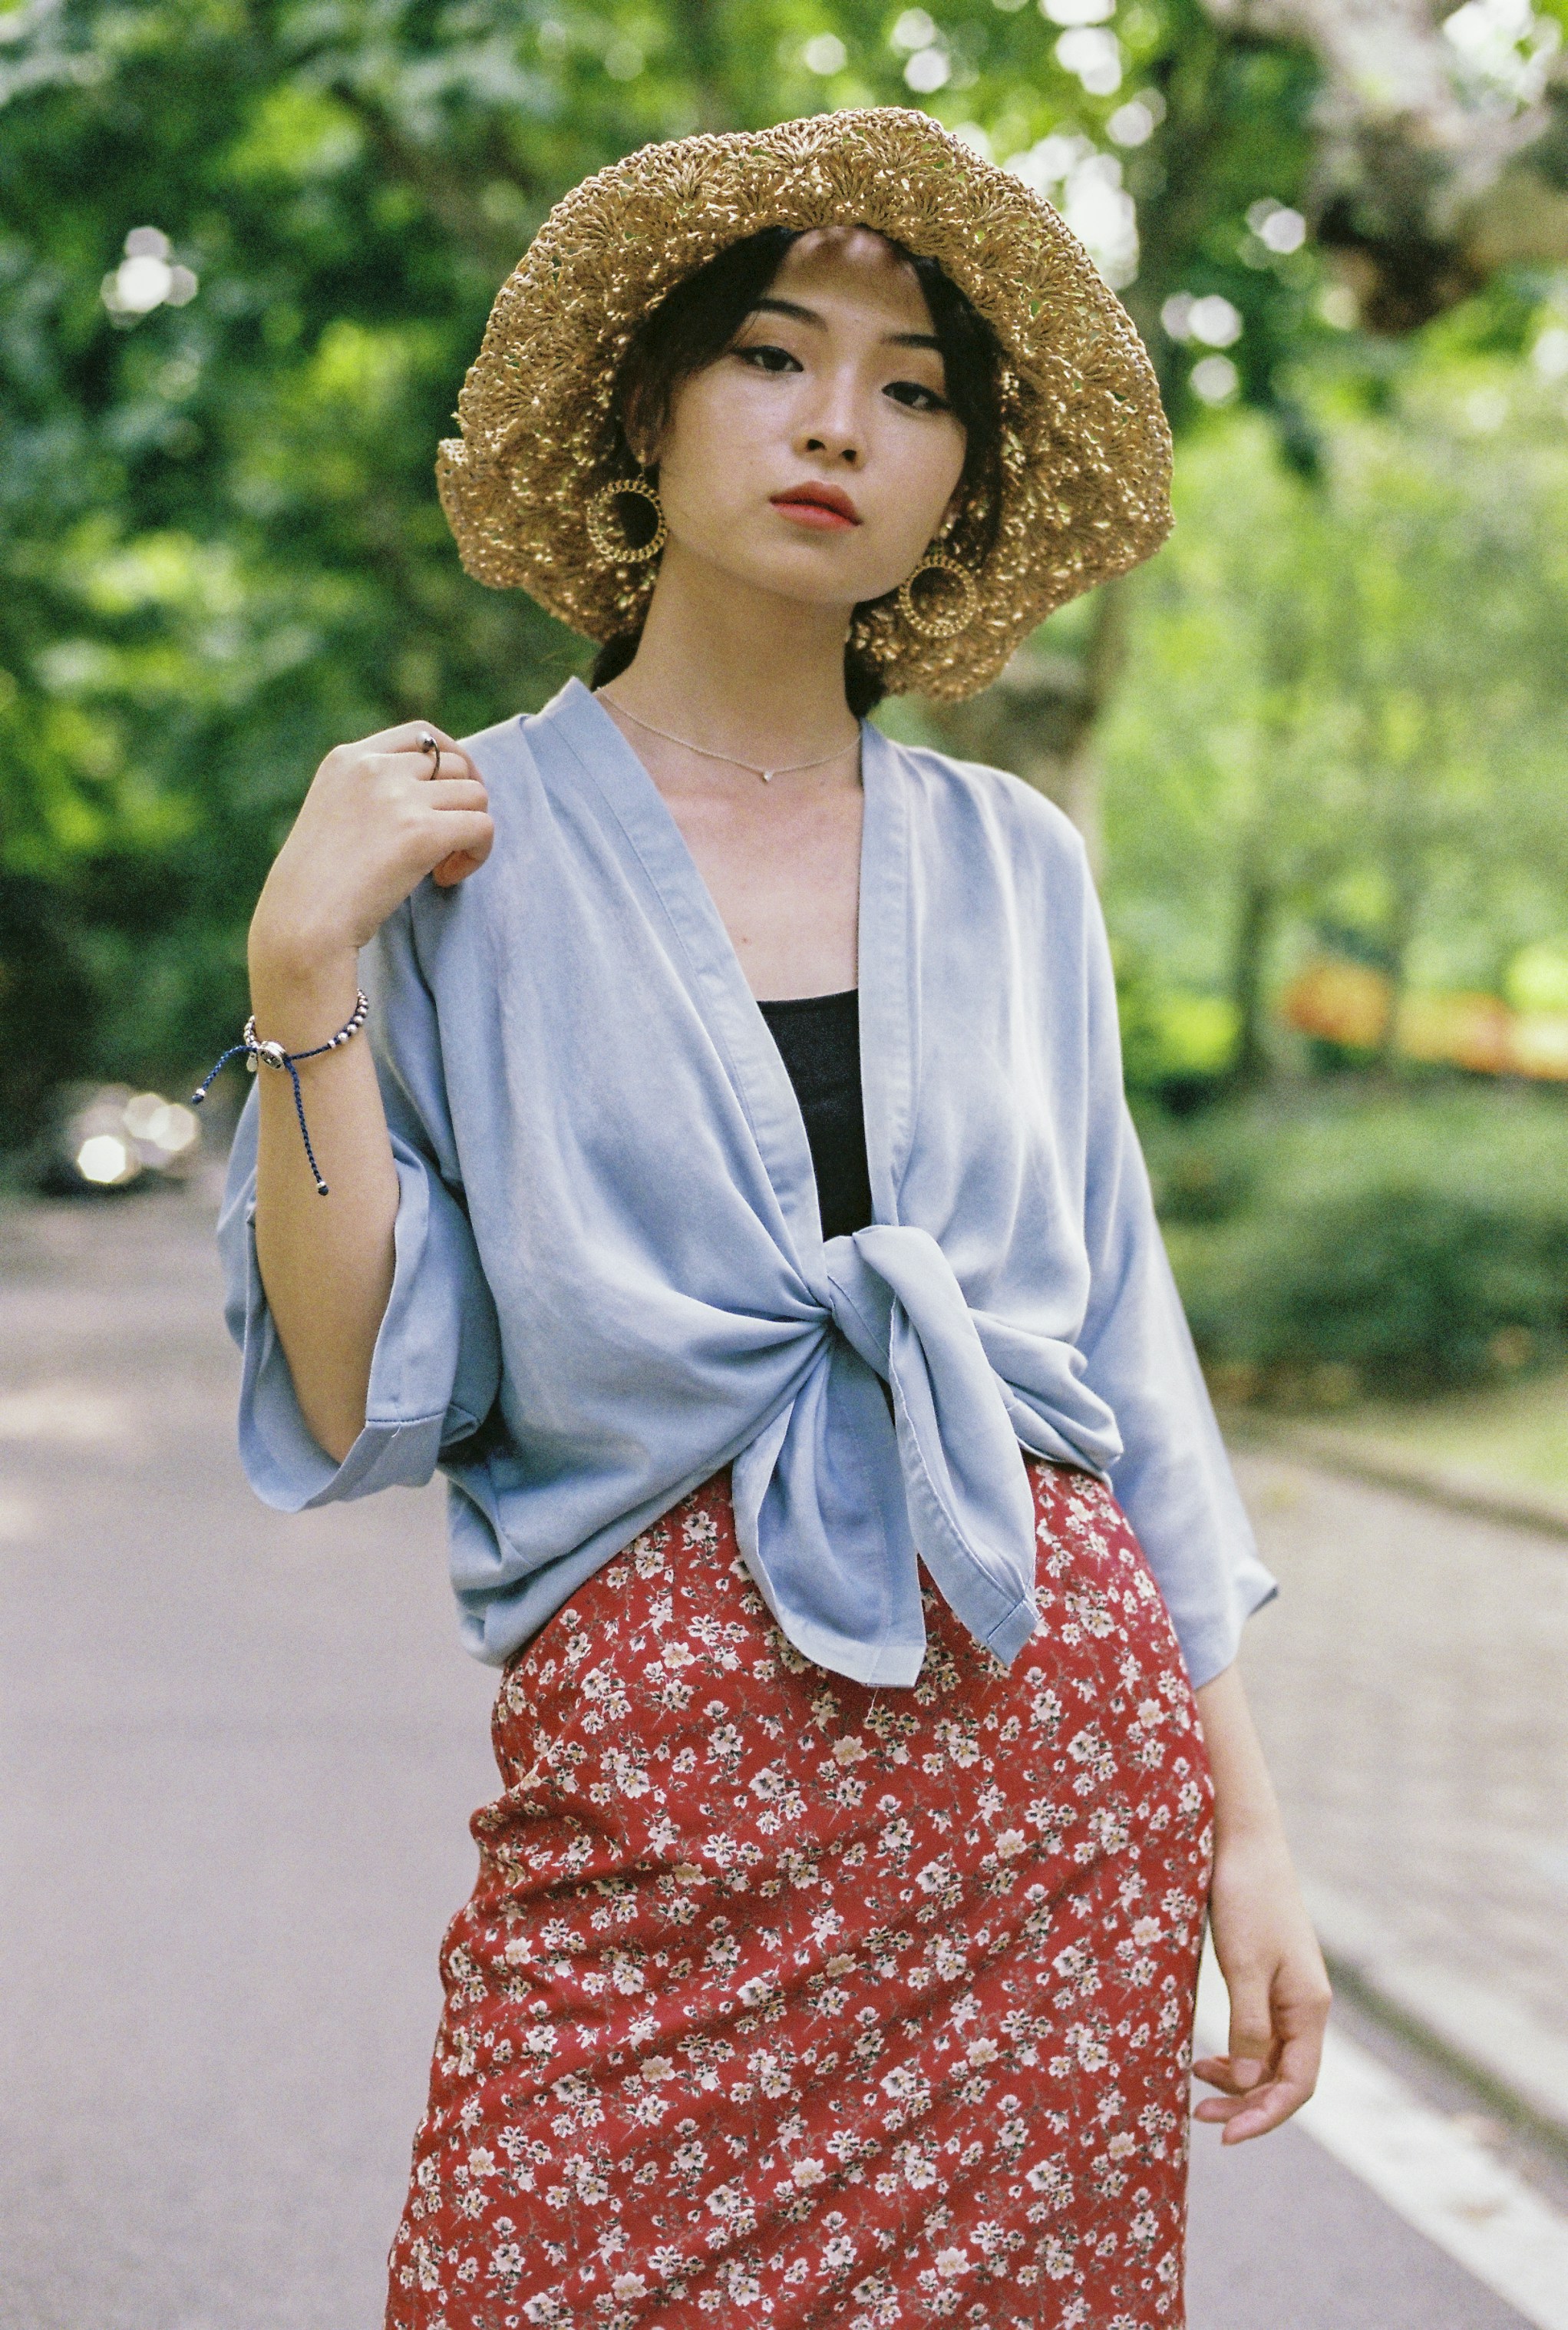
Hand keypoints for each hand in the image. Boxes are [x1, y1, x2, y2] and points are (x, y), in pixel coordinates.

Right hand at [249, 720, 493, 986]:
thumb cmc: (316, 887)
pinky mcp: (423, 832)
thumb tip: (436, 792)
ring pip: (475, 794)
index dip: (450, 761)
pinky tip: (445, 879)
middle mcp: (374, 767)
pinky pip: (482, 827)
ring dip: (470, 832)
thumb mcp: (334, 815)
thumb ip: (374, 794)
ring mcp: (399, 797)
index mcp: (348, 759)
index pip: (419, 734)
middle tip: (448, 842)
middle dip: (461, 801)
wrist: (302, 924)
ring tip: (442, 867)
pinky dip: (477, 855)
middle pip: (454, 763)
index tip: (451, 797)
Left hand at [1193, 1827, 1331, 2143]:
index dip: (1264, 2116)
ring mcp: (1288, 1992)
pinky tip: (1206, 2056)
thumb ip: (1248, 2026)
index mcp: (1308, 2007)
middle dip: (1246, 2104)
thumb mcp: (1243, 1965)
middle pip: (1284, 2077)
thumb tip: (1246, 2084)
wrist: (1244, 1841)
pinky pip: (1258, 2033)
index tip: (1225, 2135)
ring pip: (1269, 2058)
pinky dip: (1235, 2052)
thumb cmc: (1246, 1898)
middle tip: (1199, 2115)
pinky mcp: (1268, 1978)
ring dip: (1238, 2081)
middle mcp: (1305, 2006)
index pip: (1297, 2085)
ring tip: (1195, 2085)